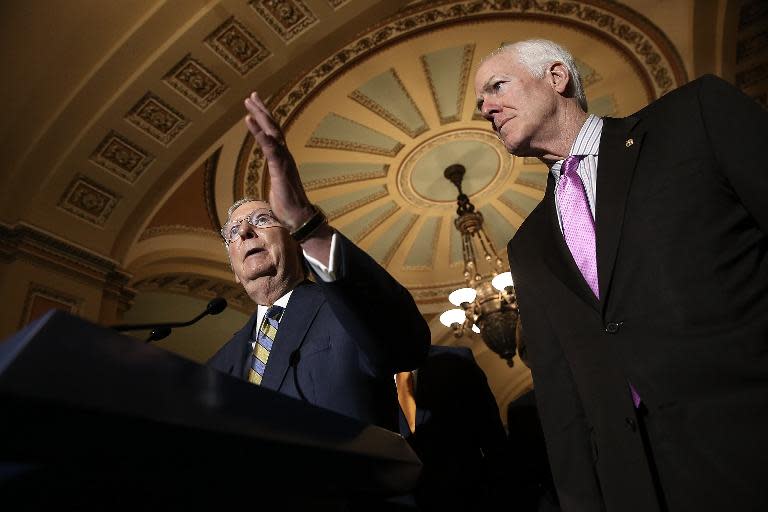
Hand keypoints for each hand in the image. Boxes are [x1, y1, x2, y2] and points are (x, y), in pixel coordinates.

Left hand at [243, 92, 313, 229]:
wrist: (299, 219)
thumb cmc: (288, 208)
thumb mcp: (277, 189)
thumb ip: (274, 180)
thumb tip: (272, 186)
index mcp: (283, 160)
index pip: (274, 135)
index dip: (265, 120)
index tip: (256, 106)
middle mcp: (285, 156)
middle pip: (274, 127)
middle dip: (262, 110)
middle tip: (252, 95)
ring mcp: (284, 161)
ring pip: (272, 132)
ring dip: (260, 115)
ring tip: (250, 101)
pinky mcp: (280, 168)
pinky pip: (268, 146)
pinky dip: (259, 132)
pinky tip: (249, 120)